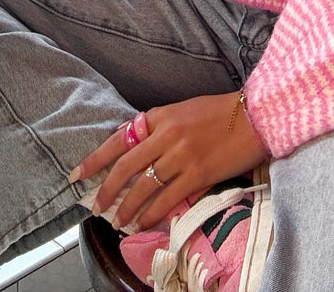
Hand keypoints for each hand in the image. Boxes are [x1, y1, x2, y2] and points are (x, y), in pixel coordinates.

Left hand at [70, 92, 268, 231]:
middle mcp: (167, 134)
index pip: (121, 137)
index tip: (78, 174)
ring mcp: (182, 155)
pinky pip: (167, 198)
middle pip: (126, 165)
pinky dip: (152, 213)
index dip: (96, 158)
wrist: (256, 116)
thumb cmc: (221, 113)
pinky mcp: (198, 174)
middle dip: (107, 188)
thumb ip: (160, 128)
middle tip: (95, 206)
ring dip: (127, 207)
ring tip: (119, 221)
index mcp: (162, 115)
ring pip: (144, 186)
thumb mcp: (184, 111)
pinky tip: (144, 223)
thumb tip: (137, 152)